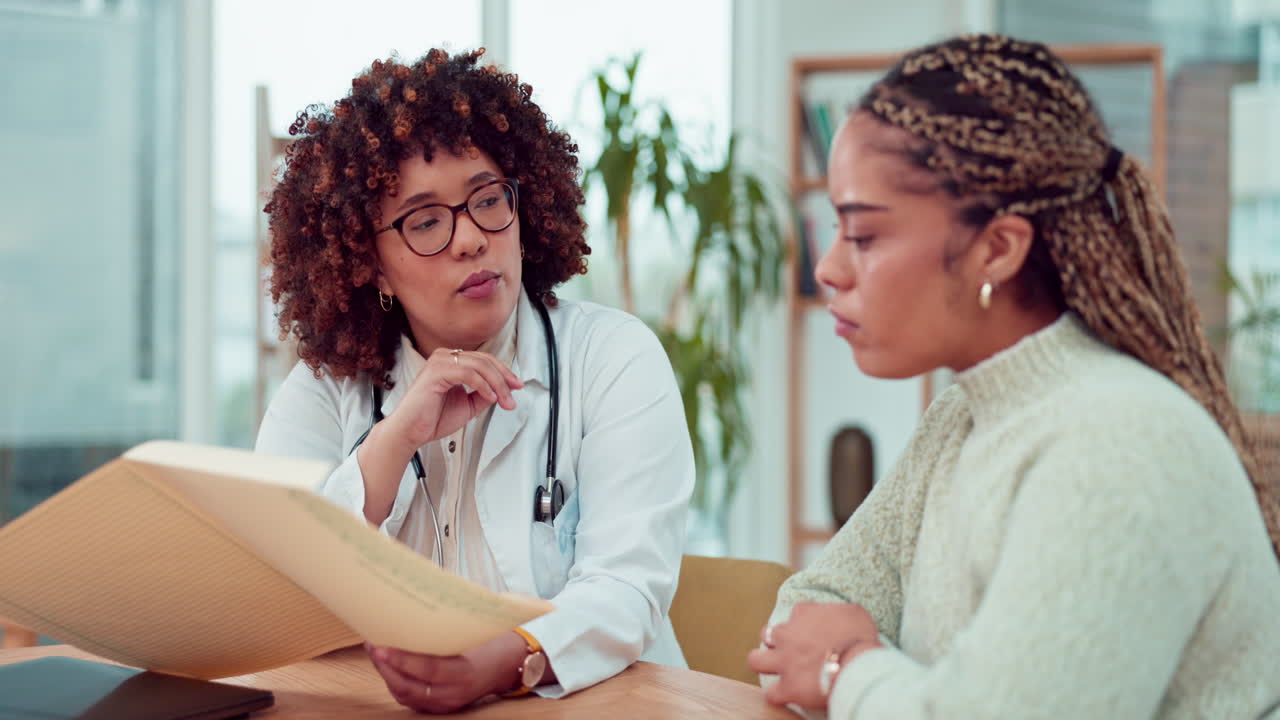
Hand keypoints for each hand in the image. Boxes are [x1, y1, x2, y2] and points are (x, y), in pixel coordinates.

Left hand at [366, 631, 526, 712]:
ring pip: (405, 694)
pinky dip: (395, 682)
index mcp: (465, 674)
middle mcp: (453, 694)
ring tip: (375, 652)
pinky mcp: (438, 707)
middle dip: (386, 667)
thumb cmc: (489, 645)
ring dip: (386, 674)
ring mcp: (445, 704)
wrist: (507, 667)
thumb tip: (413, 614)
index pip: (428, 670)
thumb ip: (444, 632)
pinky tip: (387, 666)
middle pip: (409, 686)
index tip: (382, 646)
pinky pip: (409, 698)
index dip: (402, 660)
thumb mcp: (471, 636)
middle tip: (372, 645)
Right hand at [387, 348, 523, 448]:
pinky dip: (483, 385)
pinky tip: (490, 397)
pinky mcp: (436, 371)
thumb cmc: (432, 419)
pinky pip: (468, 373)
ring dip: (497, 384)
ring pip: (479, 365)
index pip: (484, 360)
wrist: (411, 432)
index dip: (504, 372)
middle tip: (514, 395)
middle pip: (485, 360)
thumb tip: (503, 389)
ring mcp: (440, 362)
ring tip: (504, 400)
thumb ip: (484, 394)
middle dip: (504, 379)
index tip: (517, 386)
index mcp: (451, 362)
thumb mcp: (468, 405)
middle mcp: (445, 357)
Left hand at [747, 602, 882, 709]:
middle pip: (767, 634)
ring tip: (775, 671)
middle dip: (774, 642)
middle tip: (788, 651)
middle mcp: (788, 635)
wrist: (857, 666)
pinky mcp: (788, 687)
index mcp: (804, 614)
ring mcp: (784, 661)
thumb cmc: (861, 638)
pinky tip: (786, 696)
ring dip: (763, 665)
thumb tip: (841, 620)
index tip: (813, 632)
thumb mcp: (854, 613)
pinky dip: (777, 696)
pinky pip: (771, 694)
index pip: (796, 613)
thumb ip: (839, 612)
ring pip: (756, 660)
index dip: (803, 623)